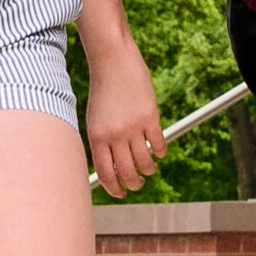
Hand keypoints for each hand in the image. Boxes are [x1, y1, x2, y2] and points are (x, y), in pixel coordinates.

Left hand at [83, 37, 165, 200]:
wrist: (113, 62)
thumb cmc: (103, 91)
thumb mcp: (95, 118)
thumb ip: (103, 142)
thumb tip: (112, 168)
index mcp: (96, 137)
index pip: (106, 174)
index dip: (114, 189)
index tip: (121, 193)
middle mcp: (114, 136)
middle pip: (127, 173)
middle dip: (133, 184)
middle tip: (137, 184)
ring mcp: (133, 127)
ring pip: (145, 163)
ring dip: (148, 170)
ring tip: (149, 169)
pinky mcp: (150, 117)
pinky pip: (158, 145)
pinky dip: (160, 152)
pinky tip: (159, 152)